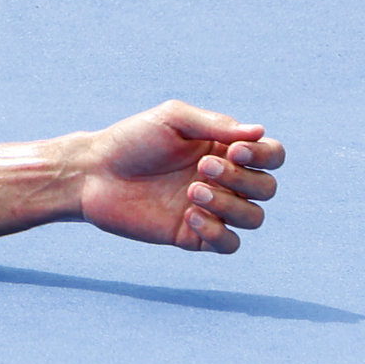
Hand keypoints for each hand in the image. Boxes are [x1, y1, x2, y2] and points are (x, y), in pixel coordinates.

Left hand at [77, 102, 277, 252]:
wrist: (93, 172)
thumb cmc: (131, 140)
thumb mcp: (171, 119)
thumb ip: (215, 124)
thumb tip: (258, 131)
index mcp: (225, 150)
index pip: (272, 155)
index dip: (265, 155)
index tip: (234, 151)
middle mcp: (226, 181)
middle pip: (266, 188)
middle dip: (242, 179)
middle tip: (201, 168)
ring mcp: (212, 210)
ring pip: (254, 218)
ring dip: (230, 205)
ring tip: (192, 191)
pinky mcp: (195, 235)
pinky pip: (230, 244)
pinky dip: (218, 231)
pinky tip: (189, 214)